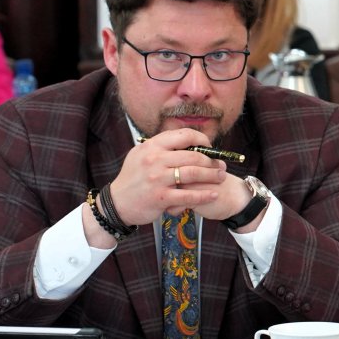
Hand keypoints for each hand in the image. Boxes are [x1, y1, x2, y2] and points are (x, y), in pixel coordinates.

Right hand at [107, 128, 227, 225]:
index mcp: (152, 146)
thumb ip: (162, 147)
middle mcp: (154, 160)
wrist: (116, 203)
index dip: (202, 140)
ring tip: (221, 177)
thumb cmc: (133, 178)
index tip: (209, 148)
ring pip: (194, 173)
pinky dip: (204, 195)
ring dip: (212, 175)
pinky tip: (213, 195)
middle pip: (193, 156)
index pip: (184, 135)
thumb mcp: (141, 155)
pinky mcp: (161, 198)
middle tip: (221, 165)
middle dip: (212, 161)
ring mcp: (158, 179)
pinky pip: (189, 195)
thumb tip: (186, 139)